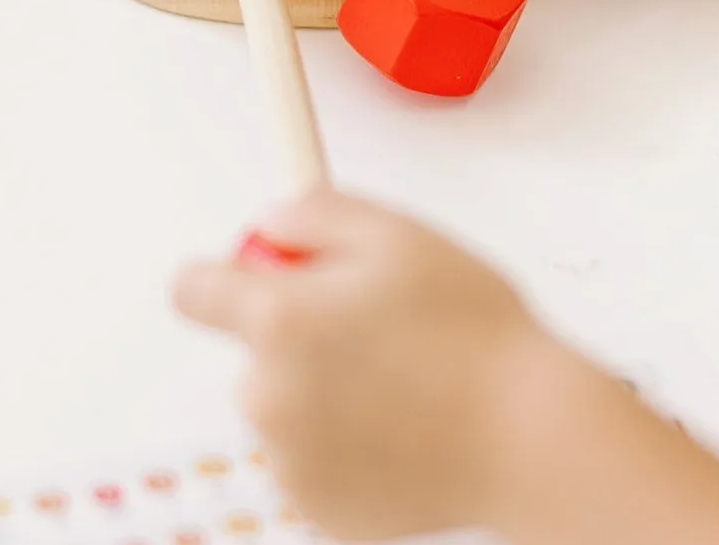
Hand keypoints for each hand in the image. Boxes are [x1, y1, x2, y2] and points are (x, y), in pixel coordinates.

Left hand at [172, 188, 574, 540]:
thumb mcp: (402, 235)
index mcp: (280, 320)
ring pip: (286, 410)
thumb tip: (272, 221)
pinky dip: (348, 448)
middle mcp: (267, 395)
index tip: (270, 277)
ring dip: (326, 395)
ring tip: (407, 384)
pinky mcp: (316, 507)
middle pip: (252, 353)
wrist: (527, 437)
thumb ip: (317, 212)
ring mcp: (289, 460)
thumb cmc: (476, 335)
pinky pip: (314, 463)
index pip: (191, 289)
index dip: (228, 274)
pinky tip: (406, 430)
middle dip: (302, 337)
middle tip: (382, 331)